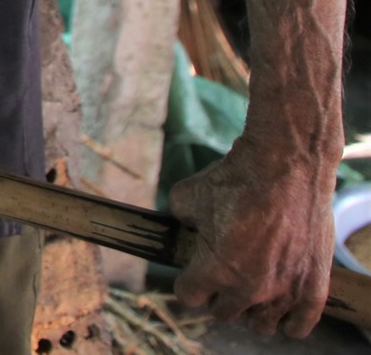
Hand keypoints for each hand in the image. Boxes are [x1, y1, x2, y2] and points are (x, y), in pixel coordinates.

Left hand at [169, 137, 336, 336]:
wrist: (287, 167)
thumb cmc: (236, 179)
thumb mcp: (186, 195)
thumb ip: (180, 220)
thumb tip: (184, 226)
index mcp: (214, 271)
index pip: (189, 297)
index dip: (187, 282)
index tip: (191, 271)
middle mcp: (249, 289)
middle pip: (224, 312)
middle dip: (217, 294)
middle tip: (222, 274)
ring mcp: (284, 292)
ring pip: (260, 324)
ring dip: (251, 311)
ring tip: (250, 291)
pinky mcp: (314, 288)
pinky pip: (300, 326)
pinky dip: (289, 322)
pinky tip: (282, 312)